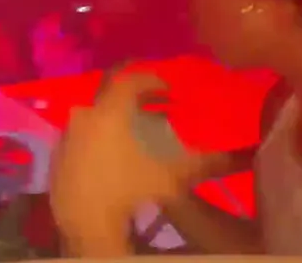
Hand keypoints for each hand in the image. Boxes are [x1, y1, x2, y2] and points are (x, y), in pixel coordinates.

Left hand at [49, 71, 205, 254]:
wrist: (86, 222)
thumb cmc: (130, 190)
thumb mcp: (173, 176)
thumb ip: (207, 163)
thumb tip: (243, 157)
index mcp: (109, 111)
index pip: (130, 80)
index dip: (151, 80)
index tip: (168, 89)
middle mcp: (84, 115)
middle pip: (110, 94)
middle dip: (136, 97)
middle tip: (159, 105)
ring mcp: (67, 135)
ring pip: (95, 115)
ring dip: (118, 118)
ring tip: (141, 133)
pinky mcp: (59, 155)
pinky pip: (82, 136)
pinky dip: (101, 136)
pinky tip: (115, 154)